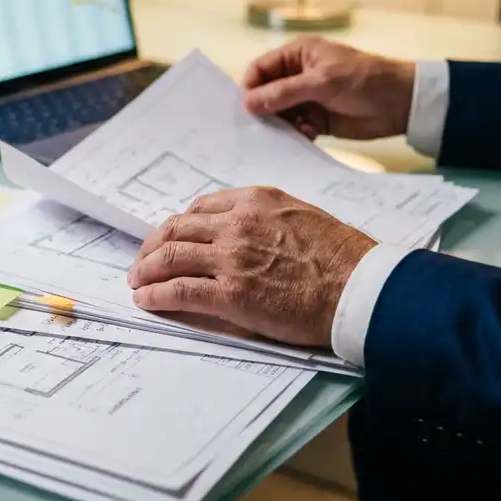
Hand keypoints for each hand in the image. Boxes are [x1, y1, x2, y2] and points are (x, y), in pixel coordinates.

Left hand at [126, 187, 374, 348]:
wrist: (362, 287)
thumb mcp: (301, 217)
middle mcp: (237, 223)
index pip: (200, 208)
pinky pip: (179, 290)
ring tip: (137, 282)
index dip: (178, 225)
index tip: (170, 237)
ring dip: (146, 270)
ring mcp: (231, 258)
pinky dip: (155, 294)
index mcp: (255, 200)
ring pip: (170, 257)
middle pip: (176, 229)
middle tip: (143, 262)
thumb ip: (266, 219)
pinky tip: (146, 300)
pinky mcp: (231, 294)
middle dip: (152, 246)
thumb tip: (243, 234)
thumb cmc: (344, 257)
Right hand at [242, 36, 415, 140]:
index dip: (250, 88)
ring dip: (279, 125)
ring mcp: (305, 98)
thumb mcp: (322, 82)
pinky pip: (293, 128)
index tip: (246, 109)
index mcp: (297, 55)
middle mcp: (297, 75)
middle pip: (265, 94)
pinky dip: (294, 134)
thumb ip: (284, 93)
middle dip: (262, 110)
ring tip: (290, 132)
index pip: (259, 70)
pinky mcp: (315, 120)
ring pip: (277, 114)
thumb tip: (247, 103)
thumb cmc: (364, 81)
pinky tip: (307, 136)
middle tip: (260, 128)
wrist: (401, 104)